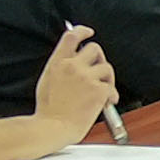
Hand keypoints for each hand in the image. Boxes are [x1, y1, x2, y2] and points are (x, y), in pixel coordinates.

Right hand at [28, 26, 117, 146]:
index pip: (71, 36)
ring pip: (106, 67)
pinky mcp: (98, 90)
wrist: (52, 128)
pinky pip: (111, 87)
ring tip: (102, 91)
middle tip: (99, 70)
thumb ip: (60, 68)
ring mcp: (86, 78)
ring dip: (107, 79)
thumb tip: (71, 62)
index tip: (88, 32)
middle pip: (94, 48)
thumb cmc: (48, 111)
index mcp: (57, 63)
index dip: (82, 31)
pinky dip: (111, 96)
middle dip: (99, 58)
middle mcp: (72, 66)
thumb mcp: (47, 81)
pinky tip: (105, 103)